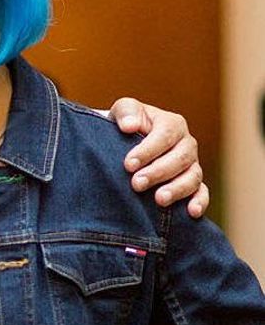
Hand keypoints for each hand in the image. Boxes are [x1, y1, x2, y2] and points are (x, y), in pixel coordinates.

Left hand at [107, 98, 207, 217]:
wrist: (126, 144)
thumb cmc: (125, 127)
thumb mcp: (122, 112)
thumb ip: (126, 112)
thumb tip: (129, 126)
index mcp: (172, 124)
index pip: (165, 135)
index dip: (148, 150)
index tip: (128, 164)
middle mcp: (186, 144)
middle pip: (180, 158)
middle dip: (158, 172)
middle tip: (136, 184)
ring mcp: (191, 165)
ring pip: (192, 177)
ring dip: (177, 189)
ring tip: (159, 200)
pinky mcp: (192, 184)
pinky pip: (201, 193)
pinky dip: (200, 202)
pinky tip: (192, 212)